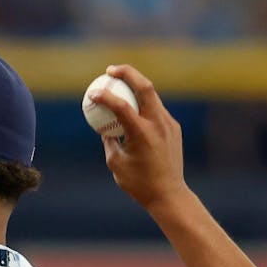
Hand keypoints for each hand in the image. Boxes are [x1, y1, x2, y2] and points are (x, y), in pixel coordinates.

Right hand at [92, 64, 191, 210]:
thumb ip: (109, 141)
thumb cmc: (139, 183)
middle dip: (127, 73)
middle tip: (110, 71)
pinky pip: (156, 110)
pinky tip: (133, 107)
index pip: (121, 106)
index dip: (104, 96)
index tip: (92, 93)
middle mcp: (158, 124)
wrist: (169, 194)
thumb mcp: (115, 163)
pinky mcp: (174, 128)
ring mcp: (169, 125)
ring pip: (152, 96)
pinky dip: (143, 105)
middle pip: (145, 86)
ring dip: (136, 87)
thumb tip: (104, 127)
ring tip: (120, 84)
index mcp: (142, 133)